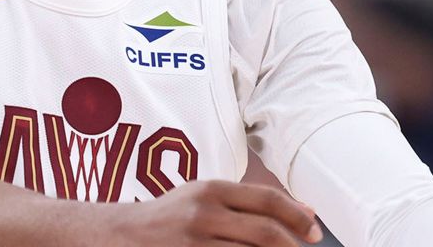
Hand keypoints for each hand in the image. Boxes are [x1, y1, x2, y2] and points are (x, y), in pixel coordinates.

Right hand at [107, 180, 321, 245]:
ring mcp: (194, 243)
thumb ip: (244, 203)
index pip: (266, 200)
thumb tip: (301, 212)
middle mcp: (203, 214)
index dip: (297, 216)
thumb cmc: (169, 218)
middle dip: (294, 245)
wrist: (118, 237)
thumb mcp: (201, 198)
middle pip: (265, 233)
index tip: (314, 230)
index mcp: (210, 190)